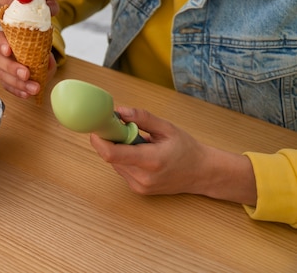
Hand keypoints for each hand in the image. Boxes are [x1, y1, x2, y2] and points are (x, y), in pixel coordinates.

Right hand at [0, 30, 56, 98]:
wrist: (37, 65)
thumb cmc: (36, 53)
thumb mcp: (43, 50)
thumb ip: (45, 54)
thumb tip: (47, 60)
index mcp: (7, 40)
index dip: (1, 44)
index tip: (8, 50)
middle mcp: (1, 54)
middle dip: (12, 68)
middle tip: (26, 74)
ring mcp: (1, 68)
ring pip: (3, 75)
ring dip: (19, 83)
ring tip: (34, 89)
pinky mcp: (4, 81)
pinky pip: (8, 87)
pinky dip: (18, 91)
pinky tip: (27, 94)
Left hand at [89, 107, 256, 205]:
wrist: (202, 173)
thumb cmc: (186, 149)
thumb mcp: (167, 128)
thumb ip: (142, 118)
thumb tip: (119, 111)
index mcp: (151, 160)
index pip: (112, 154)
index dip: (99, 140)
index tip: (98, 127)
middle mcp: (143, 177)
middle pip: (111, 157)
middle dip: (112, 141)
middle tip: (125, 130)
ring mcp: (140, 186)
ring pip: (115, 163)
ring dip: (120, 151)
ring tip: (141, 145)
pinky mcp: (138, 190)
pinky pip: (122, 170)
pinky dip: (126, 160)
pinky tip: (142, 156)